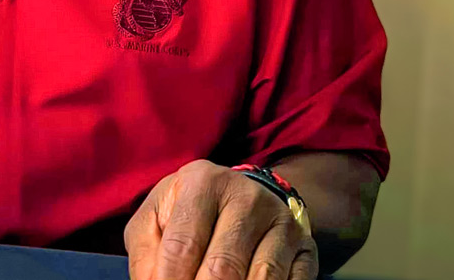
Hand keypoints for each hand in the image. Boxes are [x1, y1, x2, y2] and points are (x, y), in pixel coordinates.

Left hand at [125, 160, 317, 279]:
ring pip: (260, 279)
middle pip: (223, 267)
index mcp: (202, 183)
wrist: (245, 193)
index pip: (182, 245)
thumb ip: (147, 252)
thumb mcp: (157, 218)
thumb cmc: (190, 211)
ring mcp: (281, 222)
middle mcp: (246, 197)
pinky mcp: (305, 246)